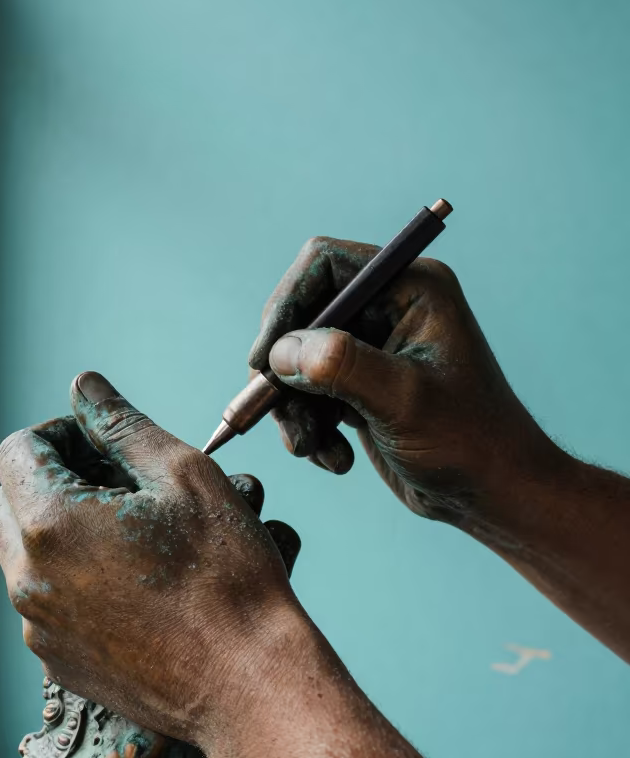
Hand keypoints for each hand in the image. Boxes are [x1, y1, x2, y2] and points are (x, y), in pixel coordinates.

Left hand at [0, 372, 305, 746]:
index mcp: (50, 521)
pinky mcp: (58, 663)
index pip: (17, 449)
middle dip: (50, 481)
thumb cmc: (226, 576)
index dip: (60, 433)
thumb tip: (83, 387)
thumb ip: (121, 425)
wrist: (247, 683)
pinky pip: (47, 604)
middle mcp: (28, 577)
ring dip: (60, 531)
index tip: (106, 445)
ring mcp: (39, 626)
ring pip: (24, 556)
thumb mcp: (183, 475)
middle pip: (7, 502)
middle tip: (116, 485)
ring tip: (131, 534)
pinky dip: (74, 583)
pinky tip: (136, 586)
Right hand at [250, 237, 560, 525]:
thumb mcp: (404, 401)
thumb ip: (344, 367)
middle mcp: (389, 307)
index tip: (266, 358)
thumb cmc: (469, 441)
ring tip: (312, 448)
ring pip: (297, 359)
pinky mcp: (360, 384)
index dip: (287, 304)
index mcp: (411, 287)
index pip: (324, 263)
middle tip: (280, 413)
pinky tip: (334, 457)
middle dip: (286, 370)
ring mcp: (373, 347)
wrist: (491, 494)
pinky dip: (309, 426)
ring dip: (293, 407)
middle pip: (302, 314)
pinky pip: (308, 392)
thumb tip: (282, 352)